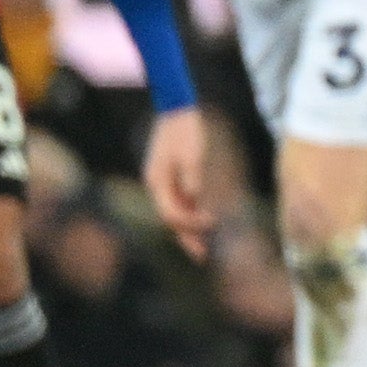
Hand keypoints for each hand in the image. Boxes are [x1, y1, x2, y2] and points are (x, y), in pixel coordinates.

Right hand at [142, 106, 213, 253]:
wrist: (177, 109)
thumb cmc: (185, 129)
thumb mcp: (191, 153)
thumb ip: (191, 177)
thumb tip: (194, 198)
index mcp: (157, 181)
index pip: (170, 213)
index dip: (189, 223)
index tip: (210, 223)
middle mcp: (156, 185)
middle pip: (169, 219)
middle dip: (185, 238)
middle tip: (202, 257)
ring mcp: (162, 182)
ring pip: (174, 212)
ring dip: (188, 229)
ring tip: (203, 248)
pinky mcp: (170, 177)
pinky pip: (179, 202)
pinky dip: (189, 214)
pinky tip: (202, 223)